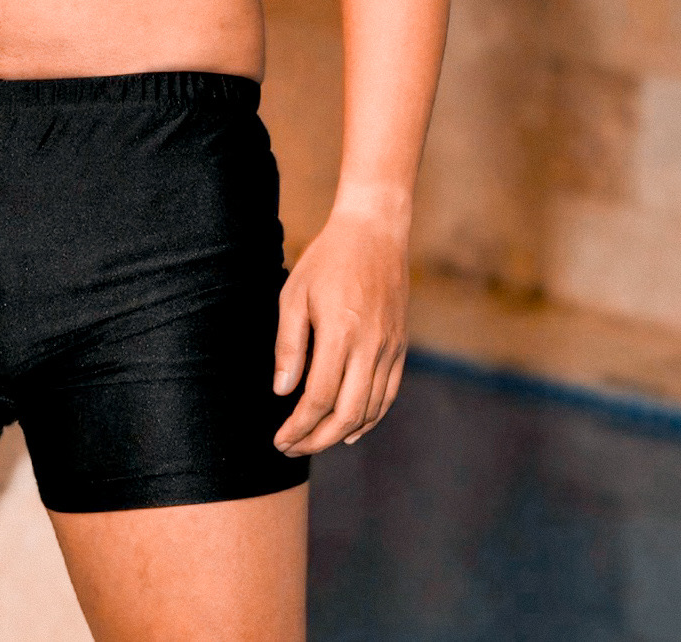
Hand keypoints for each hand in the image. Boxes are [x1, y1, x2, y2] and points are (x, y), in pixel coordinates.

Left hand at [271, 212, 408, 455]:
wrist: (374, 233)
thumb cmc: (327, 260)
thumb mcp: (294, 294)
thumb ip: (289, 345)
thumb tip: (282, 391)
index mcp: (341, 332)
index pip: (319, 398)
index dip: (299, 426)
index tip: (280, 440)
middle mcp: (371, 346)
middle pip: (347, 413)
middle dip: (317, 439)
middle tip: (292, 448)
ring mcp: (390, 348)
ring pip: (370, 409)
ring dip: (341, 433)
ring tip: (313, 441)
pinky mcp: (400, 346)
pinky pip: (388, 393)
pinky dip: (370, 417)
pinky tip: (350, 429)